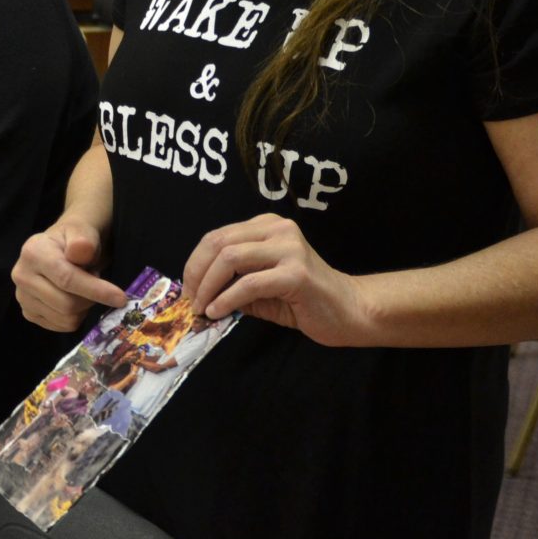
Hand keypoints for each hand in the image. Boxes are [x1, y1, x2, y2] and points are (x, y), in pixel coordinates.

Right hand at [12, 217, 128, 331]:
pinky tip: (74, 299)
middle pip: (66, 304)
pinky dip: (75, 317)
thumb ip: (83, 241)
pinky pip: (60, 326)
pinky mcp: (28, 313)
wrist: (62, 248)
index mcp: (33, 252)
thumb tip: (80, 250)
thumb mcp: (84, 233)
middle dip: (90, 299)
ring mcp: (22, 297)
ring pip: (65, 318)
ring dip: (84, 308)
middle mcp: (21, 276)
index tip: (120, 298)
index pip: (66, 279)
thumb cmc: (76, 241)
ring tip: (83, 290)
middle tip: (97, 285)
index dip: (95, 290)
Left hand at [182, 213, 372, 346]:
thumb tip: (197, 292)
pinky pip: (249, 283)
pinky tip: (218, 312)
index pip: (217, 236)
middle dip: (196, 273)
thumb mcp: (259, 286)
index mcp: (267, 226)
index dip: (194, 263)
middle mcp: (278, 229)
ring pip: (230, 258)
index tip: (187, 289)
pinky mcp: (296, 273)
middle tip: (190, 300)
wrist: (350, 311)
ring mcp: (289, 248)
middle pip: (219, 243)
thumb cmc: (303, 300)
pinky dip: (227, 299)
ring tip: (202, 308)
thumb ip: (231, 281)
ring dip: (208, 287)